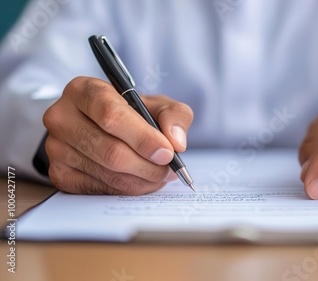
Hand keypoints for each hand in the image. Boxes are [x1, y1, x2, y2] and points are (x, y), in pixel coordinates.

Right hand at [43, 77, 192, 194]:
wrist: (103, 128)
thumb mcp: (158, 105)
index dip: (143, 138)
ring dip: (141, 180)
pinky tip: (140, 181)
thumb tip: (176, 141)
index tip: (167, 152)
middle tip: (169, 170)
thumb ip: (174, 115)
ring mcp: (56, 147)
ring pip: (107, 173)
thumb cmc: (133, 114)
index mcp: (84, 90)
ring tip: (159, 175)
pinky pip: (99, 189)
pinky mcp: (59, 173)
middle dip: (148, 166)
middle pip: (110, 150)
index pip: (111, 116)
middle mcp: (62, 116)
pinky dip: (127, 189)